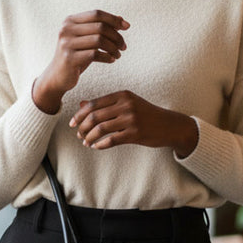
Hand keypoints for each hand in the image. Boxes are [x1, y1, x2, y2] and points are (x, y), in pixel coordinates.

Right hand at [32, 10, 128, 113]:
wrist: (57, 77)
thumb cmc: (76, 56)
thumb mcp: (87, 39)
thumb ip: (101, 28)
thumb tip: (122, 19)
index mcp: (70, 20)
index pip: (97, 14)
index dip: (113, 19)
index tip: (127, 27)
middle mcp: (66, 29)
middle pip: (100, 27)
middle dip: (116, 36)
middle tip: (123, 46)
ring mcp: (66, 44)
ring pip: (99, 40)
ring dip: (113, 48)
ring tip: (118, 54)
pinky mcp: (69, 58)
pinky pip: (95, 54)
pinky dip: (107, 57)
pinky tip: (112, 60)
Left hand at [69, 90, 197, 157]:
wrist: (170, 125)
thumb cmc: (146, 114)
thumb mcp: (127, 104)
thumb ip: (105, 104)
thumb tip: (81, 105)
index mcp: (122, 95)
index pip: (94, 104)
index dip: (79, 115)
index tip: (72, 123)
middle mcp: (126, 105)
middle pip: (94, 116)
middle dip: (82, 127)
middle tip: (78, 134)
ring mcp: (131, 119)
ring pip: (100, 129)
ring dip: (89, 137)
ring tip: (86, 142)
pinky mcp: (135, 134)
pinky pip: (111, 140)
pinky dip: (100, 145)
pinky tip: (96, 147)